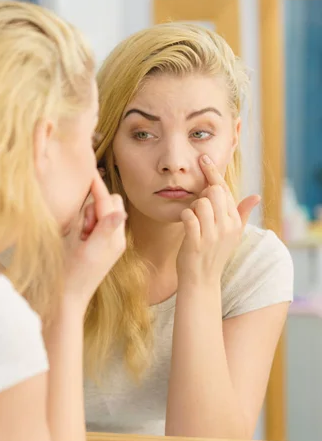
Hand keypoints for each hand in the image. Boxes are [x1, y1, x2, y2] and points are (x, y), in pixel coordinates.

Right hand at [62, 171, 126, 307]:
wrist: (67, 298)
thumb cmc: (72, 274)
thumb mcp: (87, 250)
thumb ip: (102, 229)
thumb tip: (120, 213)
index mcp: (115, 237)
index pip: (107, 203)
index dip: (97, 187)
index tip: (90, 170)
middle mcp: (115, 237)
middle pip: (107, 204)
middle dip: (92, 207)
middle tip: (80, 229)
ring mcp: (107, 242)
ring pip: (98, 213)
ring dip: (86, 218)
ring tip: (78, 238)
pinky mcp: (98, 245)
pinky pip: (93, 224)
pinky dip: (85, 226)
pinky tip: (78, 241)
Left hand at [176, 155, 259, 285]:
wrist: (201, 281)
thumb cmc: (213, 255)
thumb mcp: (232, 235)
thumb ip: (242, 213)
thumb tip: (256, 196)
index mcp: (235, 223)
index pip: (224, 190)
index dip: (212, 173)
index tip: (203, 159)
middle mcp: (226, 227)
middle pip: (212, 192)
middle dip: (201, 195)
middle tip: (198, 209)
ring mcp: (212, 235)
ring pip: (200, 202)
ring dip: (192, 208)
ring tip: (194, 221)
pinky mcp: (196, 242)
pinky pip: (188, 216)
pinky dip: (184, 217)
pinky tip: (186, 225)